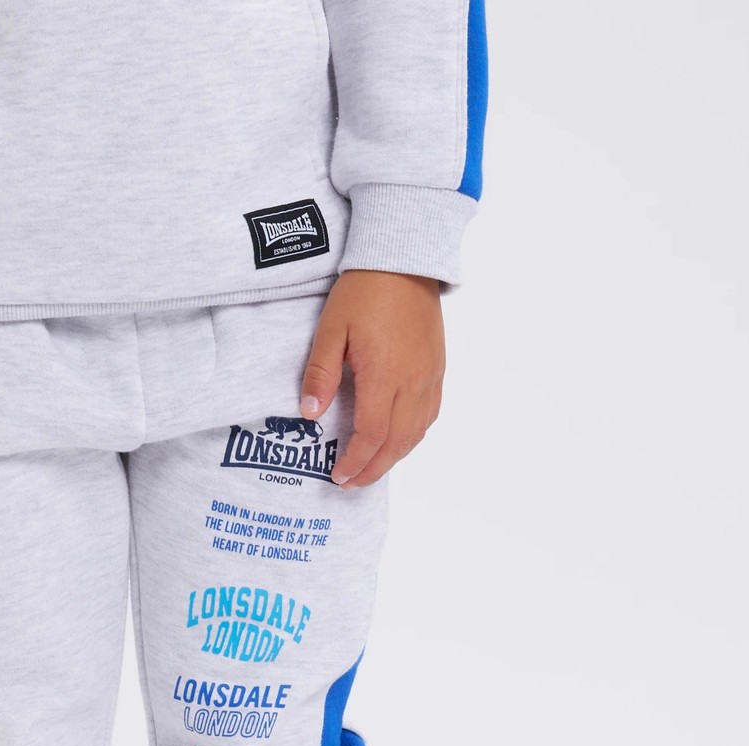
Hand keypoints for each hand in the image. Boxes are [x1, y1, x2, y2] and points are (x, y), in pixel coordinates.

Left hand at [300, 271, 445, 489]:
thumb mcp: (331, 330)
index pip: (372, 435)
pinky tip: (397, 440)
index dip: (355, 461)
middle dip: (373, 469)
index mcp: (385, 375)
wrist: (404, 258)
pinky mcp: (437, 368)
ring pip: (416, 432)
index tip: (338, 476)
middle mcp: (413, 382)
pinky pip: (430, 414)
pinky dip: (413, 435)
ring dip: (394, 457)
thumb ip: (320, 374)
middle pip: (397, 443)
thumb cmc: (365, 291)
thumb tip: (310, 414)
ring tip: (371, 467)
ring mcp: (430, 376)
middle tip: (351, 483)